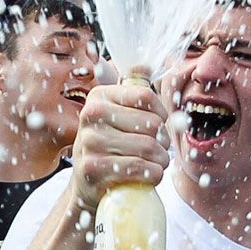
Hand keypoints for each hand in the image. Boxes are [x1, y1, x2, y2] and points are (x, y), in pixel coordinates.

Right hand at [70, 77, 168, 208]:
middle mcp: (91, 115)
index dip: (161, 114)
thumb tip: (144, 65)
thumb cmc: (109, 146)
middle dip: (163, 141)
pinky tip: (152, 175)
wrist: (86, 183)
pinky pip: (139, 168)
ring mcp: (90, 142)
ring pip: (149, 147)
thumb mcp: (115, 114)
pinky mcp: (93, 168)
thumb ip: (131, 90)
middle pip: (152, 124)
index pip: (146, 96)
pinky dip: (154, 174)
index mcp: (99, 96)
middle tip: (159, 150)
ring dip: (162, 160)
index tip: (158, 125)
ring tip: (157, 163)